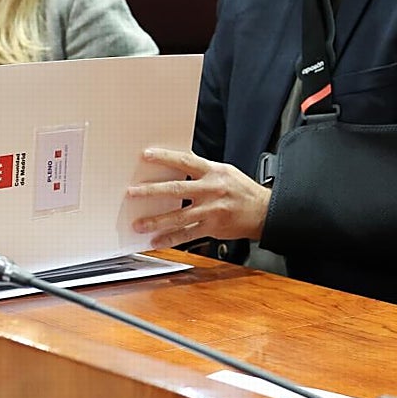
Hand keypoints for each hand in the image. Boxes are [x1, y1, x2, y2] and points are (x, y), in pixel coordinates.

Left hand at [126, 149, 270, 248]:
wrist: (264, 211)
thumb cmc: (244, 192)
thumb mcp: (226, 173)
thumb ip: (203, 171)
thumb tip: (180, 166)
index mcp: (214, 172)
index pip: (185, 161)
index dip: (165, 157)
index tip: (147, 156)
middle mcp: (211, 190)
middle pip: (176, 189)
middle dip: (151, 191)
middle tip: (132, 193)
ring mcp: (211, 210)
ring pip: (178, 216)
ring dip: (156, 221)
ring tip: (139, 224)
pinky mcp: (213, 227)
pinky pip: (187, 234)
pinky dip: (170, 239)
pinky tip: (157, 241)